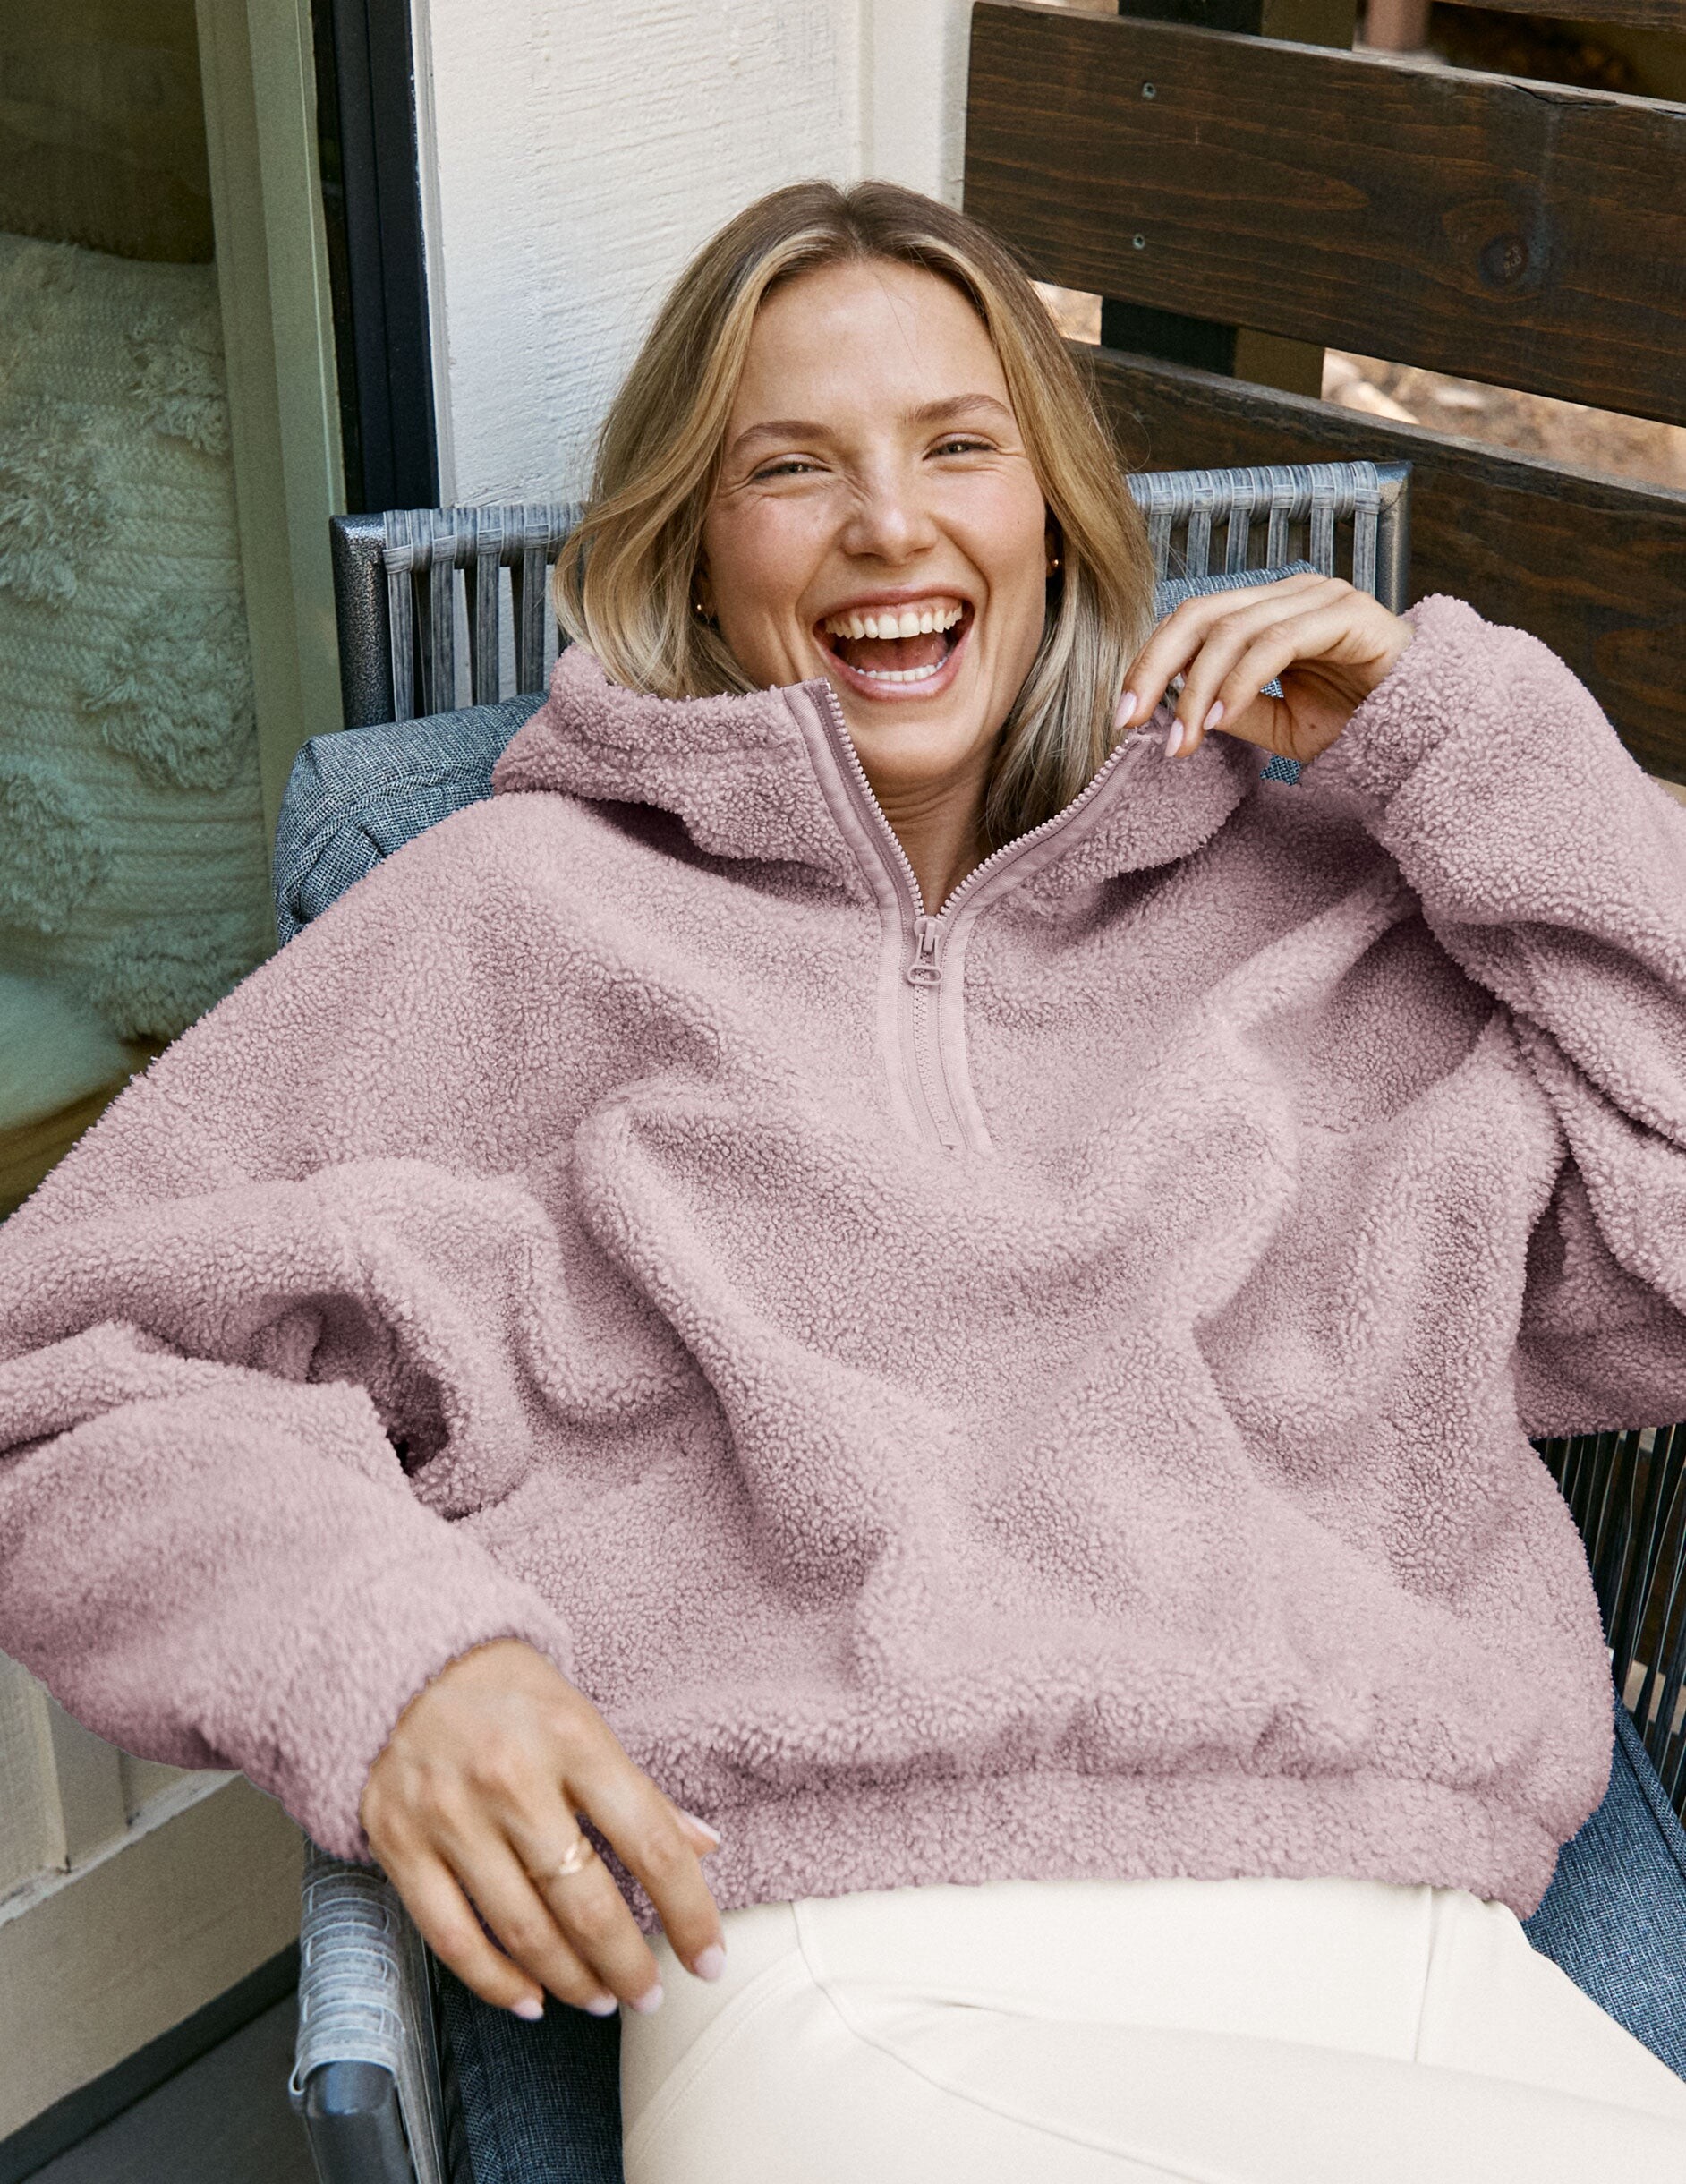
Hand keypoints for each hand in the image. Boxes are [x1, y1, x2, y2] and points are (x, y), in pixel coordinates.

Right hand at [360, 1639, 723, 2018]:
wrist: (401, 1664)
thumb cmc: (506, 1693)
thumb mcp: (581, 1718)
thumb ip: (639, 1790)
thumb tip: (703, 1847)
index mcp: (573, 1738)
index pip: (650, 1843)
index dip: (689, 1912)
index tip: (709, 1959)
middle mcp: (512, 1778)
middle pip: (586, 1903)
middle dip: (628, 1965)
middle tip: (650, 1994)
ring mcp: (450, 1815)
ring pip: (523, 1931)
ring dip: (571, 1981)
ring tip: (599, 1998)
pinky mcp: (399, 1844)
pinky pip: (453, 1939)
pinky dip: (496, 1982)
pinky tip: (529, 1997)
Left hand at [1115, 572, 1413, 764]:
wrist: (1426, 730)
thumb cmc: (1357, 723)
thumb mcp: (1278, 728)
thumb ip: (1229, 712)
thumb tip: (1172, 709)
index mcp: (1267, 612)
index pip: (1191, 622)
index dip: (1149, 664)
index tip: (1123, 716)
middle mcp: (1289, 594)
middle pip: (1199, 614)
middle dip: (1154, 669)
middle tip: (1130, 721)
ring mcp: (1318, 597)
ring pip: (1232, 629)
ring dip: (1198, 690)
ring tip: (1184, 741)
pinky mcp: (1346, 613)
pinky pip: (1276, 643)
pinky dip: (1239, 683)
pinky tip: (1218, 721)